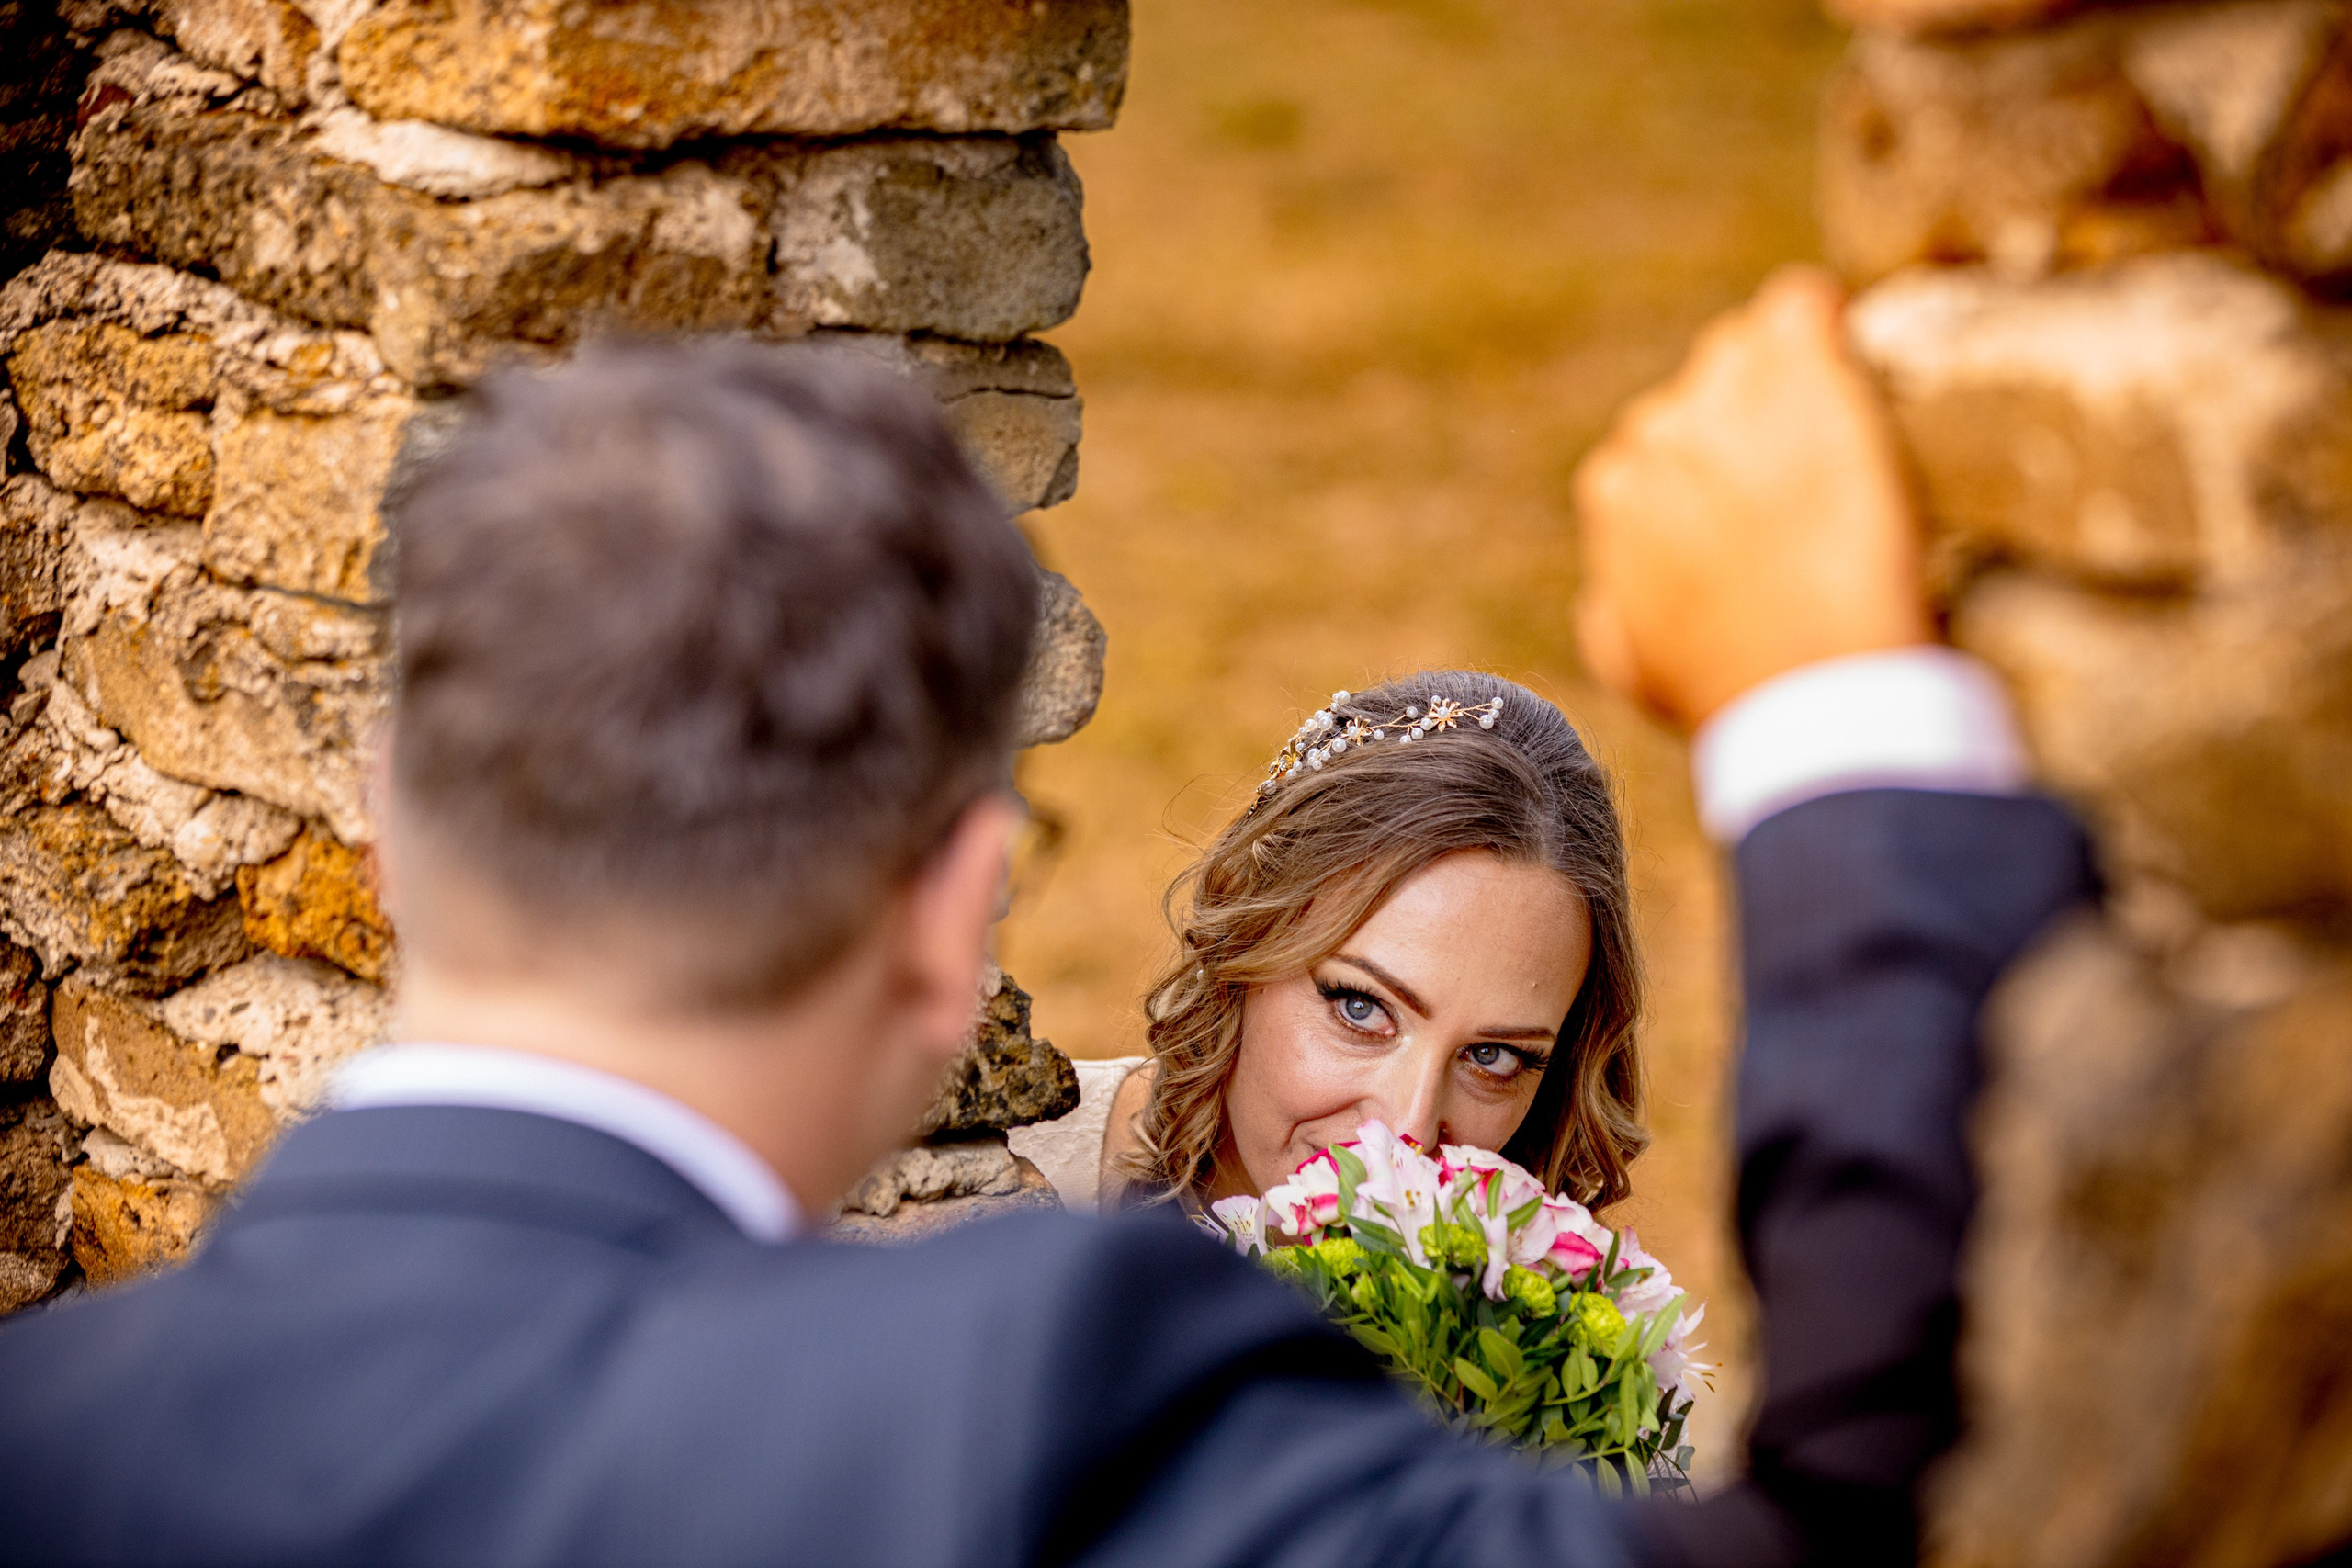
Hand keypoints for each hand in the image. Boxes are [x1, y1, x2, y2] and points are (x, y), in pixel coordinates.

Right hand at [1572, 266, 1931, 731]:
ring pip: (1751, 347)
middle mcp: (1657, 433)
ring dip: (1788, 379)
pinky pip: (1803, 307)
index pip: (1660, 445)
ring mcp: (1727, 395)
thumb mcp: (1632, 660)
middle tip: (1809, 487)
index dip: (1717, 475)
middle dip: (1750, 426)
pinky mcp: (1801, 370)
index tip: (1765, 513)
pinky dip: (1825, 323)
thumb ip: (1609, 606)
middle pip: (1705, 393)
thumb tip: (1609, 579)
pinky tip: (1847, 356)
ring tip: (1834, 441)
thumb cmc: (1726, 688)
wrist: (1812, 683)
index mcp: (1615, 492)